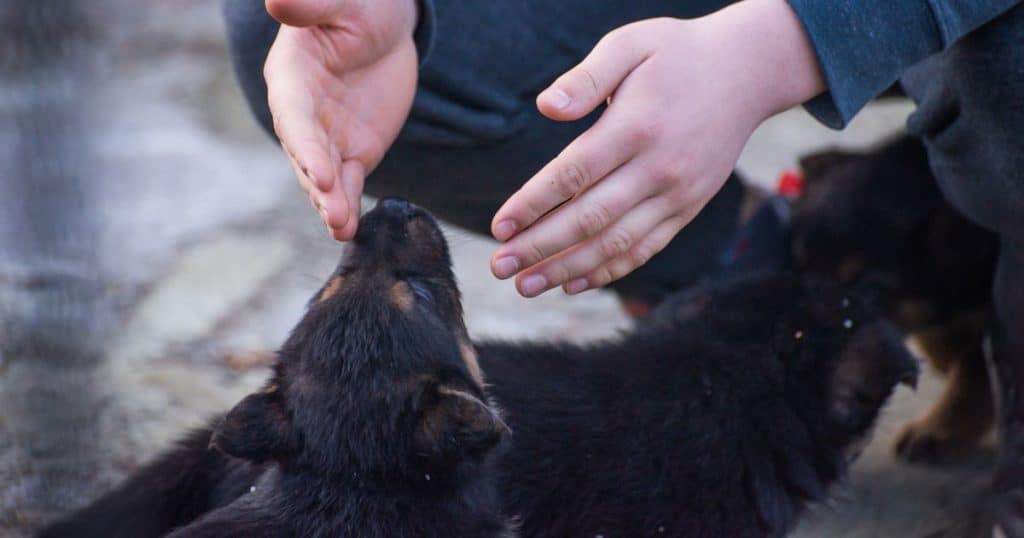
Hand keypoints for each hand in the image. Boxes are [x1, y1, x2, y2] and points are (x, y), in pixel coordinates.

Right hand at [264, 0, 418, 239]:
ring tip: (341, 228)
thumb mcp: (340, 0)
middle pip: (306, 155)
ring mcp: (326, 138)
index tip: (321, 173)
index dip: (306, 147)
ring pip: (324, 177)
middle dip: (319, 185)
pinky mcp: (353, 152)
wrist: (386, 27)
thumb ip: (311, 4)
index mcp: (291, 77)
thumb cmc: (359, 5)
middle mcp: (302, 113)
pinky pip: (349, 183)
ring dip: (331, 203)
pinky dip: (349, 205)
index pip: (295, 118)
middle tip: (335, 212)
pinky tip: (349, 230)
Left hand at [489, 0, 823, 296]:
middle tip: (499, 266)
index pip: (572, 175)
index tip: (499, 227)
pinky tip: (573, 283)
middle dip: (540, 247)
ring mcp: (677, 194)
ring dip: (568, 269)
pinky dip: (609, 270)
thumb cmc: (677, 53)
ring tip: (526, 286)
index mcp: (636, 127)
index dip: (532, 205)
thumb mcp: (631, 44)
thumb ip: (585, 77)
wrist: (749, 71)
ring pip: (616, 243)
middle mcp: (659, 168)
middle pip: (590, 218)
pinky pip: (645, 248)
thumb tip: (545, 107)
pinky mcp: (689, 208)